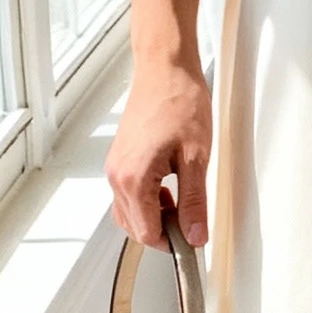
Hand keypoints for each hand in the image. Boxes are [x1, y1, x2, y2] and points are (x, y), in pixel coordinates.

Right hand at [106, 55, 211, 248]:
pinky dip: (148, 201)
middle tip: (192, 222)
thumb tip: (195, 233)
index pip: (148, 233)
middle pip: (135, 228)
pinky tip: (170, 188)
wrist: (165, 69)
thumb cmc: (179, 102)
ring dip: (155, 216)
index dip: (174, 243)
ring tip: (183, 202)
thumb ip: (194, 202)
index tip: (194, 240)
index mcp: (134, 179)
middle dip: (164, 232)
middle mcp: (118, 176)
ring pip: (129, 213)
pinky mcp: (120, 159)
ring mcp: (116, 167)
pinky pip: (128, 194)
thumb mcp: (196, 158)